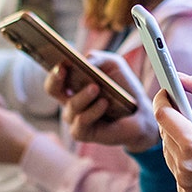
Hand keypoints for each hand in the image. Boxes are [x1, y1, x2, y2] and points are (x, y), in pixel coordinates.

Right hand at [45, 51, 159, 152]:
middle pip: (52, 89)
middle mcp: (70, 100)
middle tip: (62, 70)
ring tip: (96, 88)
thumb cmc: (123, 87)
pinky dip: (93, 111)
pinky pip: (81, 121)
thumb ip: (97, 58)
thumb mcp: (113, 65)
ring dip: (83, 96)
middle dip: (55, 79)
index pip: (55, 76)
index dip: (54, 67)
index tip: (59, 60)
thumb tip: (83, 60)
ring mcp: (74, 118)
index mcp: (73, 84)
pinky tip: (104, 104)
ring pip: (71, 106)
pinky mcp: (82, 133)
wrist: (140, 113)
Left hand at [154, 74, 191, 191]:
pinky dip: (183, 162)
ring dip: (176, 142)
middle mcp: (185, 166)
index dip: (162, 100)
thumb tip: (177, 76)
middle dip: (172, 121)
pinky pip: (176, 170)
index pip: (162, 114)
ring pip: (168, 153)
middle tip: (183, 111)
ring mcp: (185, 183)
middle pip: (164, 134)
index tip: (165, 92)